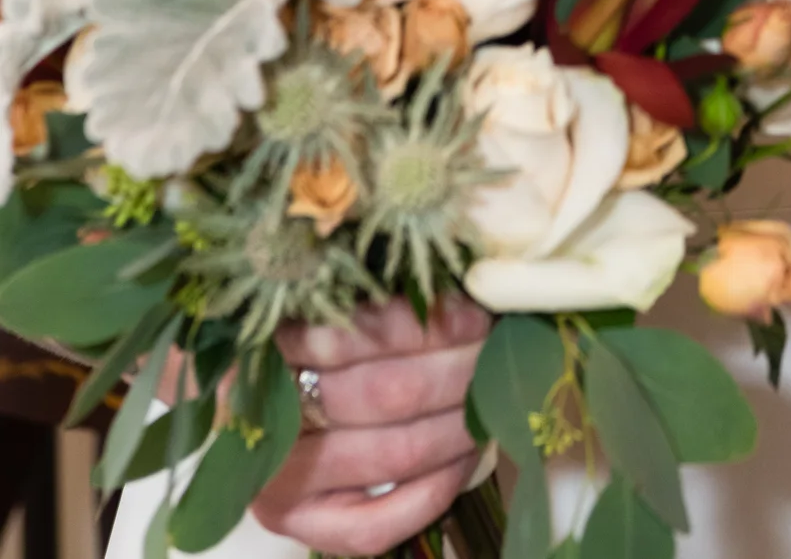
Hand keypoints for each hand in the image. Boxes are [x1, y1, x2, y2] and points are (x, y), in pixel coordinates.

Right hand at [252, 295, 492, 555]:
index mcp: (266, 352)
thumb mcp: (330, 307)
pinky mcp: (303, 529)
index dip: (426, 325)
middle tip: (495, 349)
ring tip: (490, 394)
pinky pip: (377, 524)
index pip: (354, 336)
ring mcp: (279, 486)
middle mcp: (268, 424)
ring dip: (460, 422)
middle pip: (387, 393)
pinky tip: (465, 457)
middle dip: (458, 368)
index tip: (474, 312)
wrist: (274, 418)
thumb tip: (460, 290)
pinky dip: (435, 490)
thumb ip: (377, 300)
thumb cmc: (311, 345)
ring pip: (395, 455)